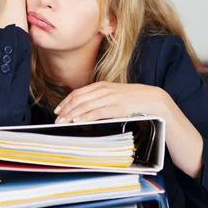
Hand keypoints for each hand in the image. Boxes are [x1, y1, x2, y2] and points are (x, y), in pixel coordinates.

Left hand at [54, 82, 168, 123]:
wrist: (150, 98)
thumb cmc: (131, 98)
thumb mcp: (113, 95)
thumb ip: (99, 99)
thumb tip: (84, 109)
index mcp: (101, 86)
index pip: (78, 93)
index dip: (66, 101)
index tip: (58, 109)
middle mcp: (103, 90)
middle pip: (78, 99)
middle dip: (66, 109)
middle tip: (57, 119)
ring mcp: (110, 98)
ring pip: (85, 106)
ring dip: (72, 114)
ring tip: (64, 122)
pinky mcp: (117, 107)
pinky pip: (97, 112)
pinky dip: (85, 117)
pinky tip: (78, 121)